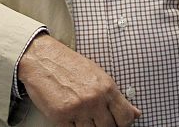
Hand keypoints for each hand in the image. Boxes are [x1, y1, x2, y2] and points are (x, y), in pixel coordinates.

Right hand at [17, 33, 141, 126]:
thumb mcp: (98, 75)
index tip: (118, 123)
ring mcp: (78, 109)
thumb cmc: (70, 64)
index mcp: (107, 87)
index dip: (124, 124)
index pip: (126, 118)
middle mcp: (94, 99)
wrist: (43, 59)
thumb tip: (136, 113)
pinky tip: (72, 118)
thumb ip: (116, 96)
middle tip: (98, 119)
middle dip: (105, 126)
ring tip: (83, 116)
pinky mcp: (61, 116)